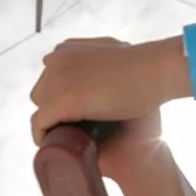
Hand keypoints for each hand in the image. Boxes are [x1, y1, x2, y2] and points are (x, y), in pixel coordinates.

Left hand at [29, 36, 178, 145]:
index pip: (51, 77)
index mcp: (66, 49)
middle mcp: (56, 61)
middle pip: (42, 92)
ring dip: (50, 122)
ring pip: (41, 108)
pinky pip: (40, 123)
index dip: (61, 96)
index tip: (75, 112)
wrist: (155, 70)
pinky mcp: (61, 100)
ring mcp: (57, 80)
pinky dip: (41, 136)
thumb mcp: (116, 51)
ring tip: (64, 137)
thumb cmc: (145, 64)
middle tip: (72, 127)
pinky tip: (50, 145)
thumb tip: (109, 61)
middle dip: (54, 109)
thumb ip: (103, 56)